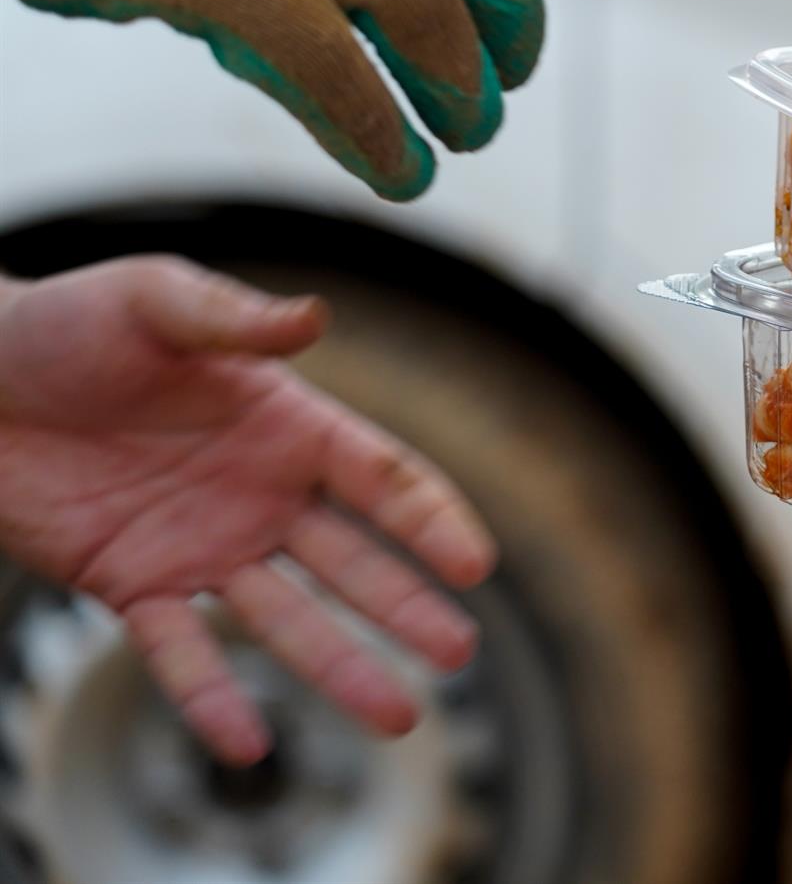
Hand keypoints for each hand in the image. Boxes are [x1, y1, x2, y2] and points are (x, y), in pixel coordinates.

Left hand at [0, 256, 496, 763]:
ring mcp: (202, 546)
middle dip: (409, 608)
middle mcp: (260, 493)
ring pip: (287, 619)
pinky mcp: (132, 585)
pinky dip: (212, 700)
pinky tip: (249, 744)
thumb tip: (315, 317)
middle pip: (355, 562)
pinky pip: (180, 653)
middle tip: (458, 654)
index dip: (432, 522)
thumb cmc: (64, 323)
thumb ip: (234, 317)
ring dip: (342, 667)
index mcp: (287, 424)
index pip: (381, 480)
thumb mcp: (154, 300)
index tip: (474, 565)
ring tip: (397, 716)